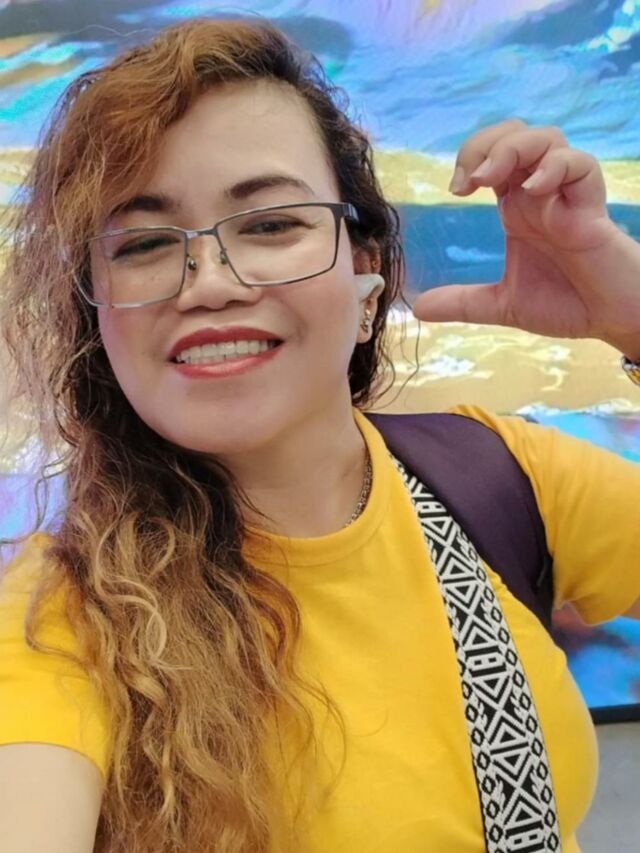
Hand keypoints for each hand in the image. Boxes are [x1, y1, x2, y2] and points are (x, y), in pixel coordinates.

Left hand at [411, 118, 639, 359]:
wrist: (610, 320)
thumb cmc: (568, 303)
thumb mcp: (503, 304)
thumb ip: (463, 302)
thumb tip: (418, 308)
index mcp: (519, 206)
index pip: (492, 155)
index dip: (470, 157)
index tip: (456, 190)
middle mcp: (541, 193)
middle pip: (515, 133)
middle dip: (484, 144)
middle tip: (468, 181)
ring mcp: (567, 196)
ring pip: (547, 138)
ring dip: (513, 149)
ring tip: (489, 180)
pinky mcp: (592, 207)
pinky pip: (580, 165)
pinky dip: (555, 168)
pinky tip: (533, 191)